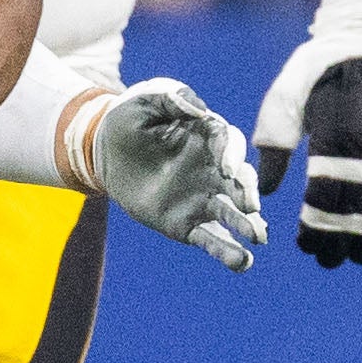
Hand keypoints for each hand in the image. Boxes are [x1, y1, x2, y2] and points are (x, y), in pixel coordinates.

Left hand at [65, 79, 266, 271]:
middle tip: (250, 207)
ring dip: (248, 226)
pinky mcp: (187, 223)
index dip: (232, 156)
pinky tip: (242, 263)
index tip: (228, 170)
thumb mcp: (145, 100)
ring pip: (233, 214)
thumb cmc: (128, 118)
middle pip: (241, 182)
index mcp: (208, 138)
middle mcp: (214, 170)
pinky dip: (228, 252)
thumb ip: (172, 99)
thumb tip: (197, 108)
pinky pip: (211, 239)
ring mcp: (203, 199)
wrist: (103, 151)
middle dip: (247, 194)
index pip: (230, 144)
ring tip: (258, 239)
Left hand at [250, 0, 361, 264]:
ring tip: (358, 253)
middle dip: (345, 239)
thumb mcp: (283, 99)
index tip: (305, 248)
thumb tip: (268, 192)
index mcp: (338, 136)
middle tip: (331, 263)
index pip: (328, 198)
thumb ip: (275, 144)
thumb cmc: (317, 71)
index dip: (317, 228)